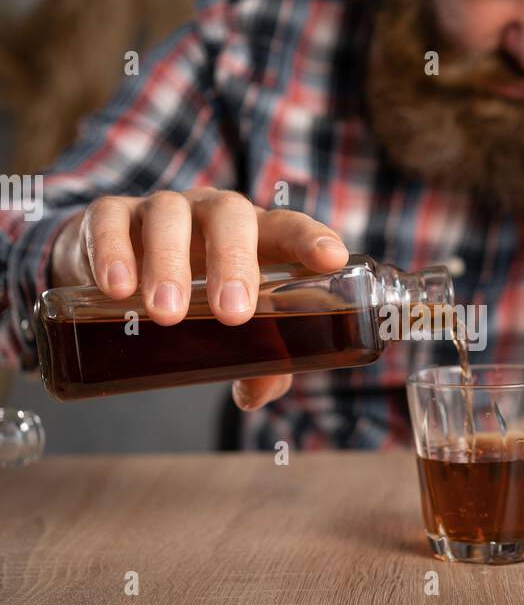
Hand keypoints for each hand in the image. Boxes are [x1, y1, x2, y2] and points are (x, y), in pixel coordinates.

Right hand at [49, 189, 348, 409]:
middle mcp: (211, 214)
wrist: (114, 271)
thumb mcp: (228, 330)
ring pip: (170, 216)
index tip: (331, 259)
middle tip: (232, 315)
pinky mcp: (110, 216)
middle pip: (230, 217)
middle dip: (234, 263)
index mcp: (254, 237)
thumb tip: (256, 393)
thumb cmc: (196, 299)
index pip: (288, 228)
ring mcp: (161, 210)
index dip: (311, 240)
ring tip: (166, 313)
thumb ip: (257, 360)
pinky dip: (113, 251)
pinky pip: (111, 221)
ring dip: (169, 263)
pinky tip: (117, 288)